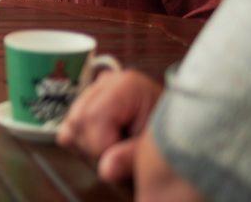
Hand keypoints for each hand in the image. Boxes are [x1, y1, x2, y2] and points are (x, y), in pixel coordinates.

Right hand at [57, 69, 162, 183]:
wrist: (179, 126)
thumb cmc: (169, 134)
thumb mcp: (155, 147)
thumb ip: (131, 157)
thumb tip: (106, 170)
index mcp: (126, 85)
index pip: (93, 117)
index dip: (100, 145)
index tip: (119, 160)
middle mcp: (107, 81)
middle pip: (78, 118)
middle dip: (93, 146)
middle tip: (119, 156)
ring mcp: (96, 88)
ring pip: (71, 121)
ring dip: (86, 144)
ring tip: (114, 148)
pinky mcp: (89, 100)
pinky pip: (71, 123)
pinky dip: (82, 139)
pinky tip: (103, 144)